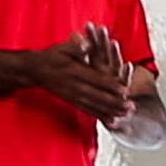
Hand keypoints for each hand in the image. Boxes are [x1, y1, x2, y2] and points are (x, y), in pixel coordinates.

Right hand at [17, 25, 136, 120]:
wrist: (35, 70)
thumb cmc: (52, 56)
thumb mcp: (63, 48)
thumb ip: (77, 47)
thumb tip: (86, 44)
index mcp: (75, 72)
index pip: (96, 79)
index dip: (111, 85)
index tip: (124, 90)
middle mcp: (75, 87)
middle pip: (98, 96)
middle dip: (115, 103)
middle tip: (131, 107)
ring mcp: (73, 96)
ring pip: (94, 106)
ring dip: (111, 111)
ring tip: (126, 116)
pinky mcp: (72, 101)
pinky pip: (87, 110)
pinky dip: (100, 116)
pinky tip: (111, 121)